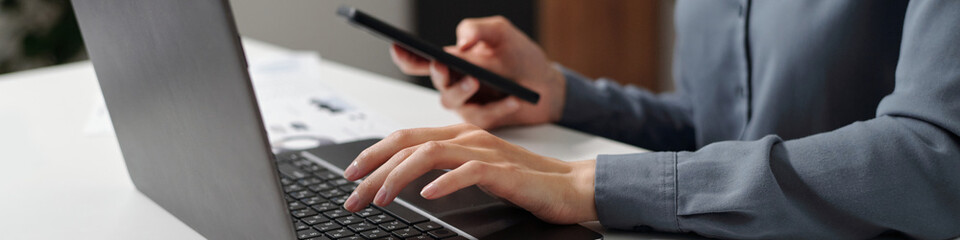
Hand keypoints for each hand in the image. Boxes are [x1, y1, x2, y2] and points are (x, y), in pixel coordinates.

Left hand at [341, 124, 597, 223]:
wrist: (571, 186)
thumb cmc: (525, 181)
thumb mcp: (476, 172)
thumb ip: (445, 169)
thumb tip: (406, 181)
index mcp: (459, 136)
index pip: (406, 138)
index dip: (373, 154)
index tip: (351, 176)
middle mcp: (469, 138)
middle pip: (409, 144)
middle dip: (374, 168)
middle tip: (353, 194)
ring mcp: (487, 152)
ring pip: (431, 154)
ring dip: (399, 176)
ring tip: (381, 197)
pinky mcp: (505, 170)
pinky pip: (469, 171)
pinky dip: (445, 183)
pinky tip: (428, 196)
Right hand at [390, 16, 565, 128]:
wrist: (546, 84)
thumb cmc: (520, 57)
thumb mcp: (501, 33)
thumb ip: (478, 29)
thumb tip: (461, 41)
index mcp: (452, 61)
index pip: (420, 61)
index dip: (405, 55)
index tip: (397, 46)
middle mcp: (453, 84)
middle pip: (435, 81)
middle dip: (437, 72)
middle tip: (443, 64)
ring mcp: (466, 104)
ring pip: (452, 101)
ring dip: (462, 89)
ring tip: (476, 79)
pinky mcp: (483, 121)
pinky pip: (483, 117)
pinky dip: (499, 108)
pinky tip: (513, 99)